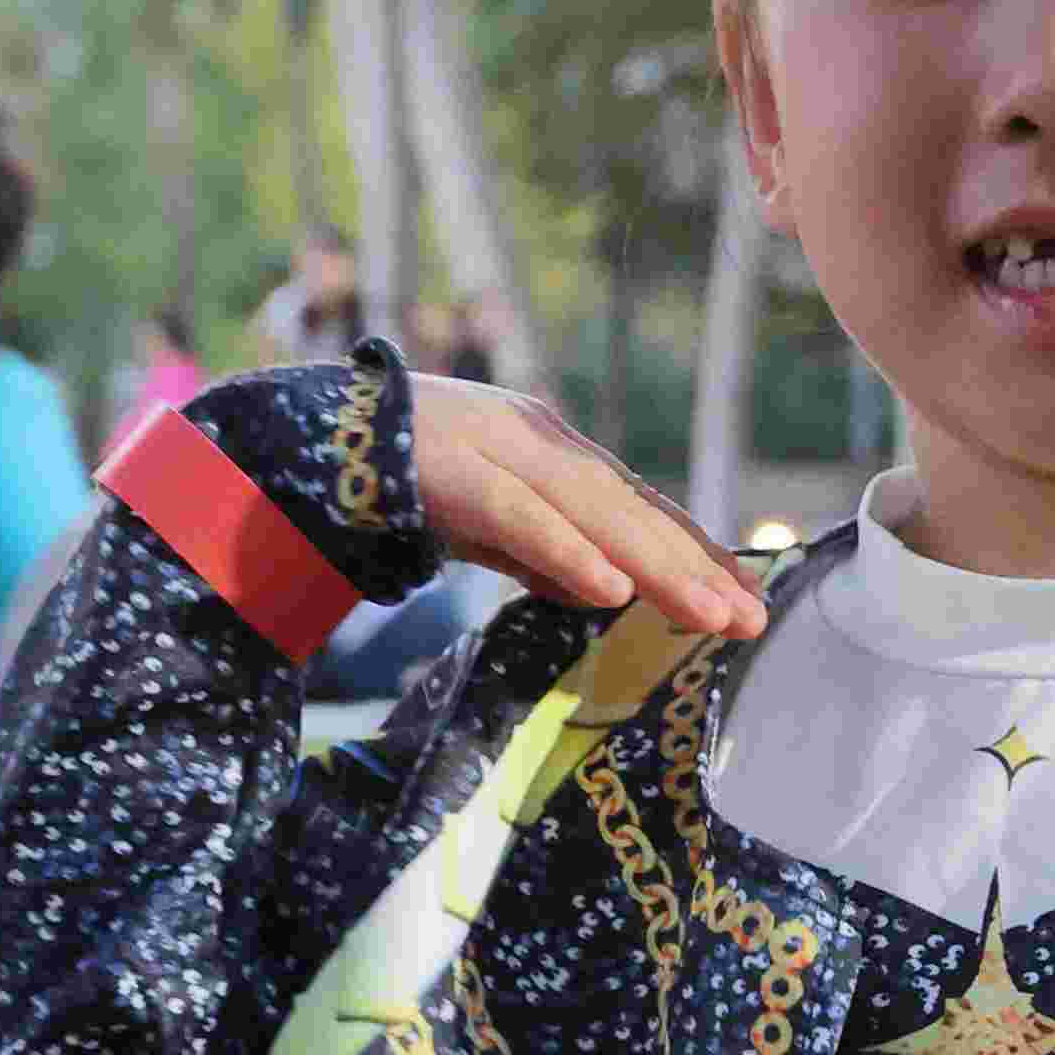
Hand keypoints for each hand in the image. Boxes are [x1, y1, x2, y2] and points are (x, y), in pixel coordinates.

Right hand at [401, 378, 766, 637]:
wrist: (304, 436)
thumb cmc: (401, 482)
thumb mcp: (487, 524)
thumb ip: (542, 552)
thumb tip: (605, 590)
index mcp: (547, 449)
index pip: (636, 505)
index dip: (693, 551)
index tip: (745, 599)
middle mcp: (534, 438)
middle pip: (629, 508)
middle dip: (695, 564)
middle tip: (750, 618)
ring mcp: (493, 447)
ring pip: (591, 510)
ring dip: (656, 564)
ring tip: (709, 613)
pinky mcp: (452, 470)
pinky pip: (519, 517)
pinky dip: (568, 552)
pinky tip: (611, 589)